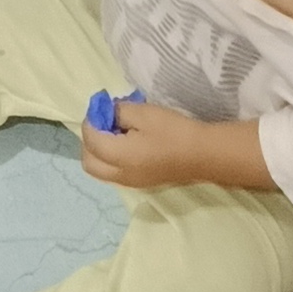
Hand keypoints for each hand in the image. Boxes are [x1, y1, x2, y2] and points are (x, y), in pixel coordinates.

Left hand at [78, 95, 206, 190]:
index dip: (90, 122)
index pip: (91, 141)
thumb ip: (119, 112)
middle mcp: (120, 175)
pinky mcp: (140, 183)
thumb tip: (108, 114)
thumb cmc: (174, 132)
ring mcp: (130, 182)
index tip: (100, 108)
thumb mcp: (144, 114)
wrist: (203, 154)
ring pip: (100, 169)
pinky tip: (127, 142)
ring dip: (99, 151)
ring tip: (115, 132)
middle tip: (102, 123)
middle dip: (89, 141)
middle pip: (89, 162)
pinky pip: (114, 172)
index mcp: (119, 157)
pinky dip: (111, 158)